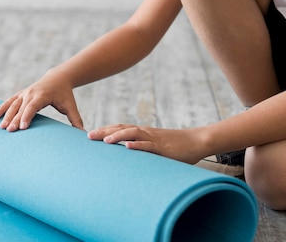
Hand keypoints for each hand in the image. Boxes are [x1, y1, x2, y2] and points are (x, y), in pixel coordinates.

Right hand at [0, 72, 84, 131]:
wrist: (57, 78)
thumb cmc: (65, 94)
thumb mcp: (70, 105)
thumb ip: (76, 119)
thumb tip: (82, 134)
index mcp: (42, 95)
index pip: (33, 106)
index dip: (27, 116)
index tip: (22, 127)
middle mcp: (31, 93)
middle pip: (21, 108)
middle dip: (14, 119)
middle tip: (9, 131)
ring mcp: (24, 93)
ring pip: (13, 105)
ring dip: (6, 115)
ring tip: (1, 127)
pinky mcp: (20, 94)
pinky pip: (9, 102)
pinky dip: (1, 109)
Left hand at [87, 124, 206, 163]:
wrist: (196, 141)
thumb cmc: (176, 147)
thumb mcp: (155, 147)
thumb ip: (142, 150)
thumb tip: (128, 158)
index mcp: (142, 132)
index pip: (119, 128)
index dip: (104, 130)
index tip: (89, 134)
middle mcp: (145, 133)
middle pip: (121, 128)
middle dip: (104, 132)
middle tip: (88, 136)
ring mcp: (154, 139)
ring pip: (133, 133)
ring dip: (117, 136)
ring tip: (104, 140)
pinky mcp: (163, 148)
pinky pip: (149, 145)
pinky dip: (138, 145)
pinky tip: (128, 147)